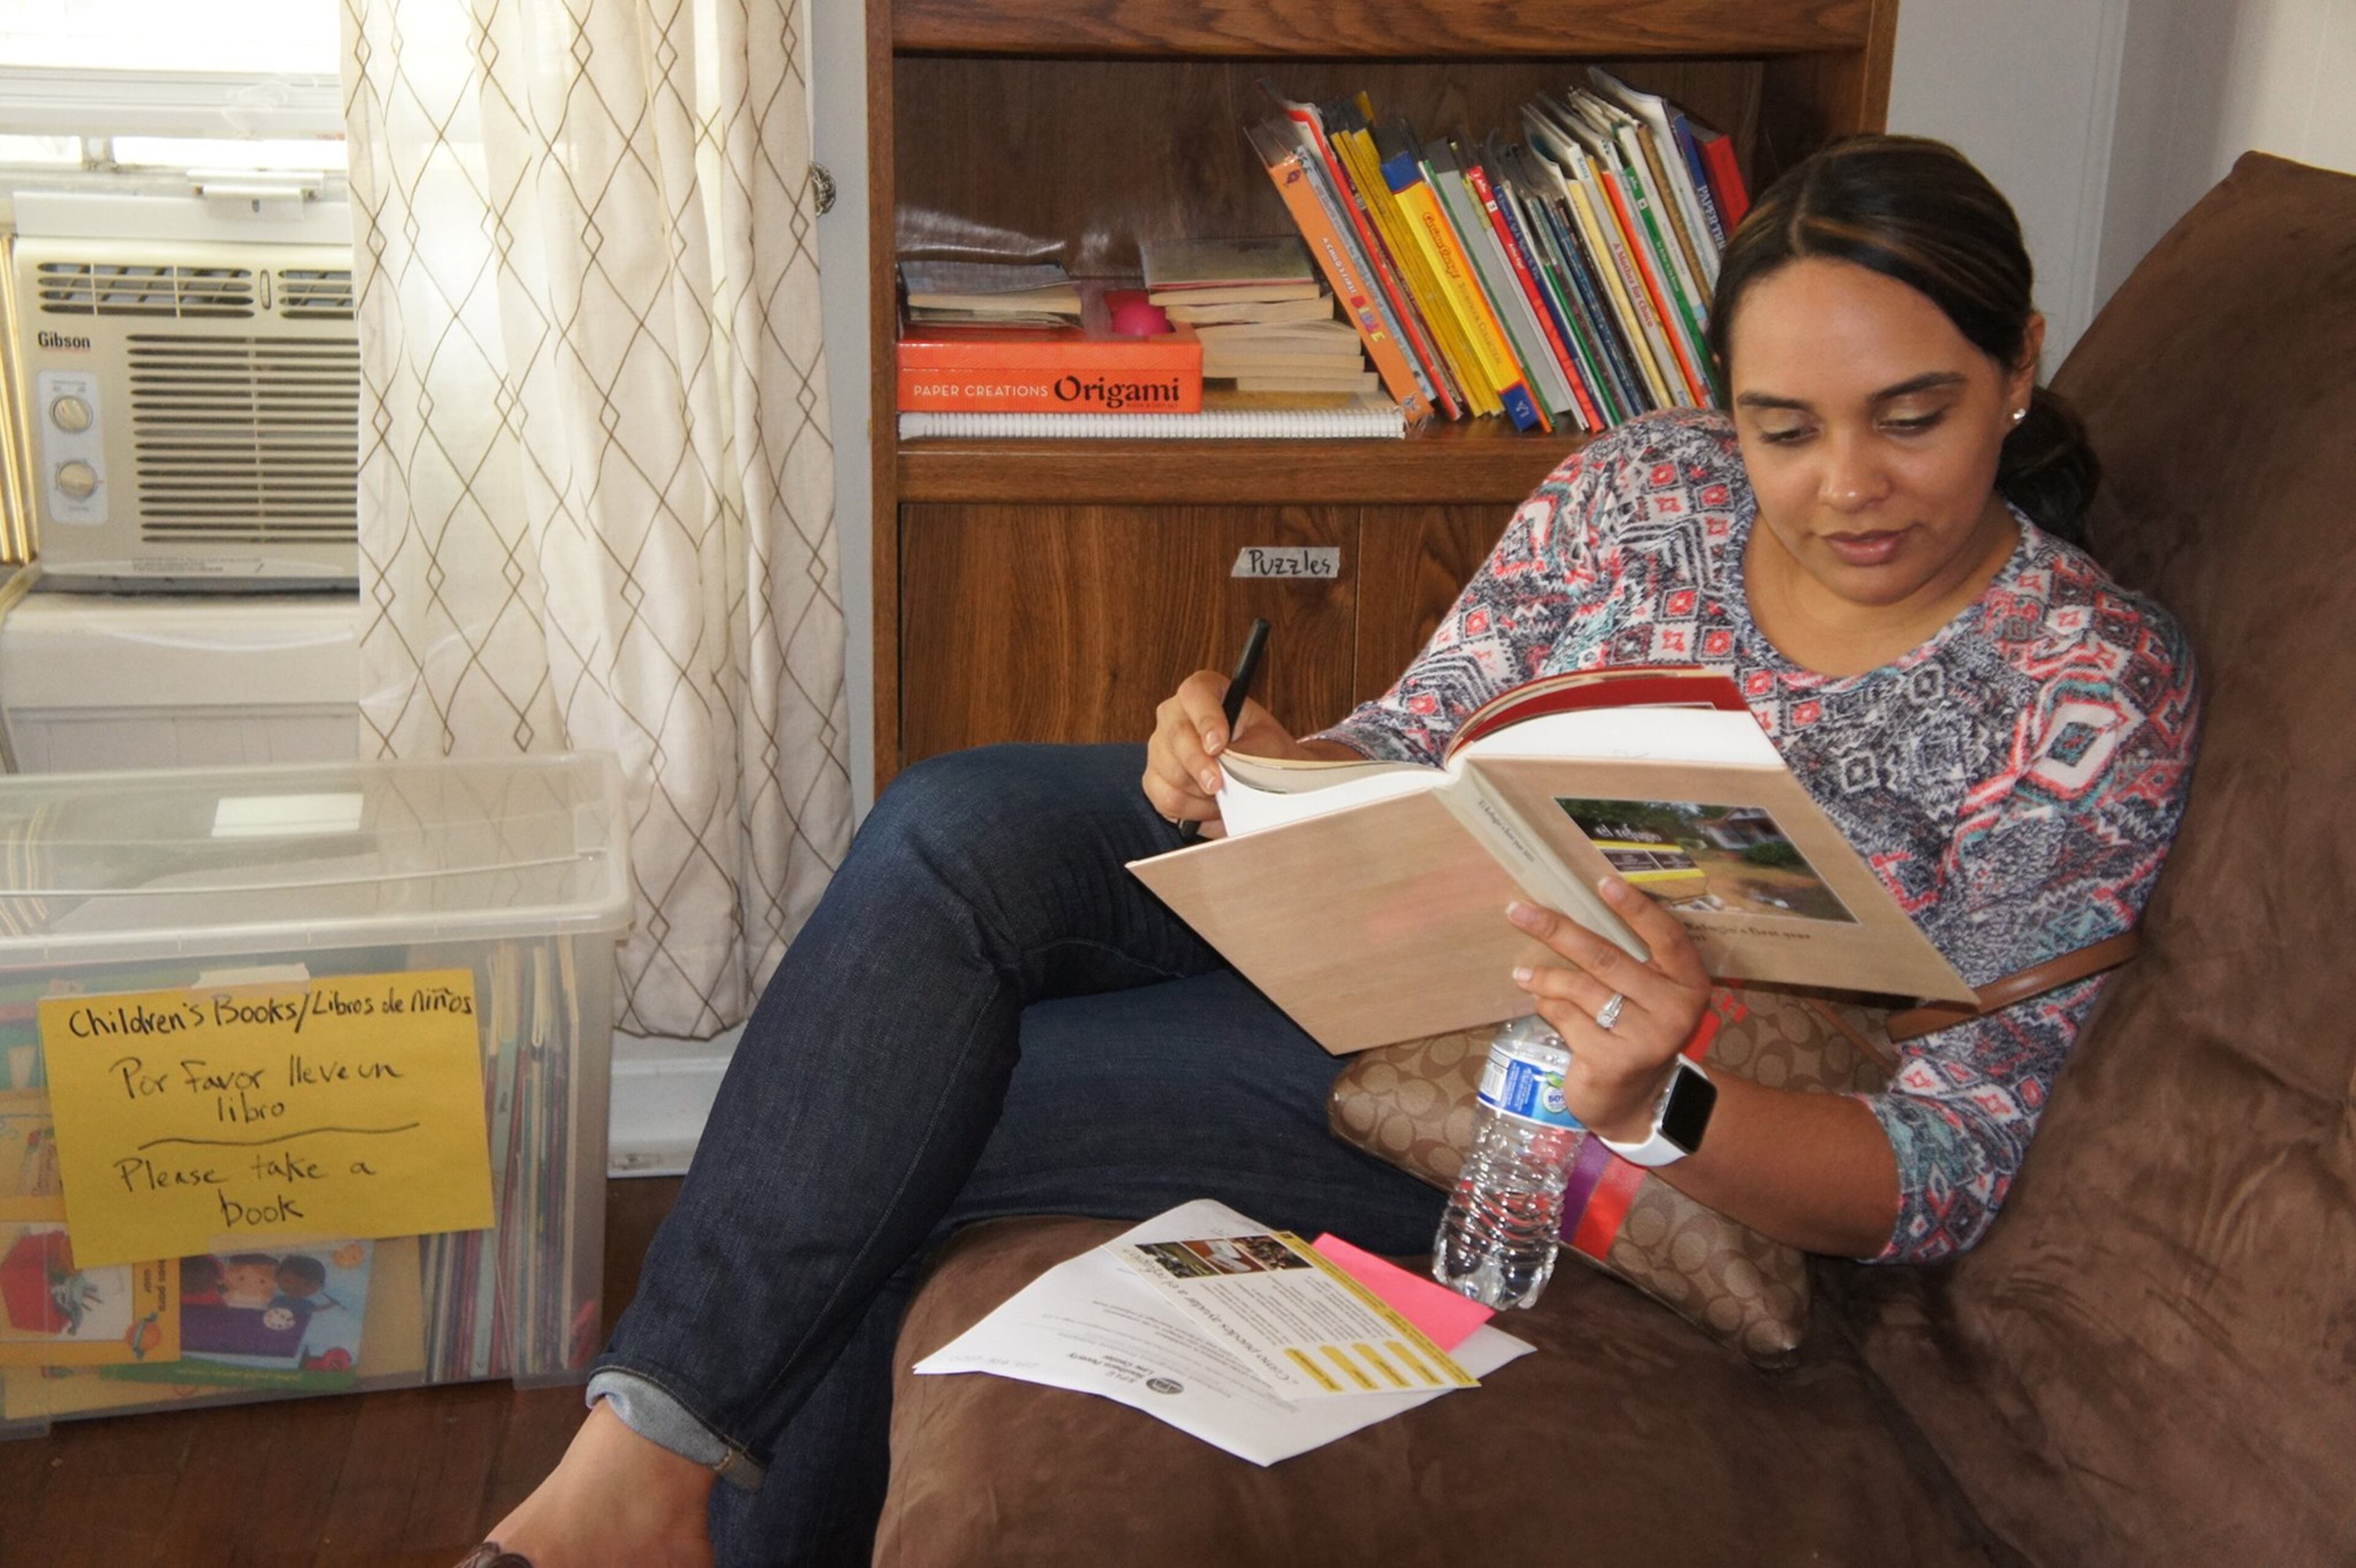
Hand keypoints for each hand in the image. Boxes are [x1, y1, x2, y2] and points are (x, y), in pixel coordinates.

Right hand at [1141, 670, 1304, 835]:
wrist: (1260, 784)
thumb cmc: (1265, 756)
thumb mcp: (1268, 745)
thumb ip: (1246, 748)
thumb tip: (1226, 763)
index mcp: (1208, 694)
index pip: (1195, 692)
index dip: (1205, 717)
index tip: (1219, 744)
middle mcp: (1176, 715)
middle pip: (1175, 732)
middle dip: (1198, 763)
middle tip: (1218, 783)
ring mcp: (1161, 746)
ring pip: (1169, 769)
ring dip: (1200, 789)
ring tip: (1225, 794)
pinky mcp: (1154, 779)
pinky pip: (1166, 797)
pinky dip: (1192, 809)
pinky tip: (1211, 805)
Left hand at [1506, 877, 1712, 1142]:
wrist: (1637, 1102)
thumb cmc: (1635, 1031)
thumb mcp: (1645, 995)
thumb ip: (1627, 960)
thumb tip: (1567, 911)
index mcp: (1689, 982)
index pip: (1666, 936)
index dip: (1636, 909)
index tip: (1601, 882)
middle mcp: (1675, 1009)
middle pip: (1608, 958)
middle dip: (1558, 930)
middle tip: (1518, 910)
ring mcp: (1646, 1038)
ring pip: (1582, 989)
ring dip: (1545, 976)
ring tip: (1522, 972)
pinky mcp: (1614, 1061)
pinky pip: (1567, 1018)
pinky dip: (1548, 1006)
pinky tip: (1540, 1002)